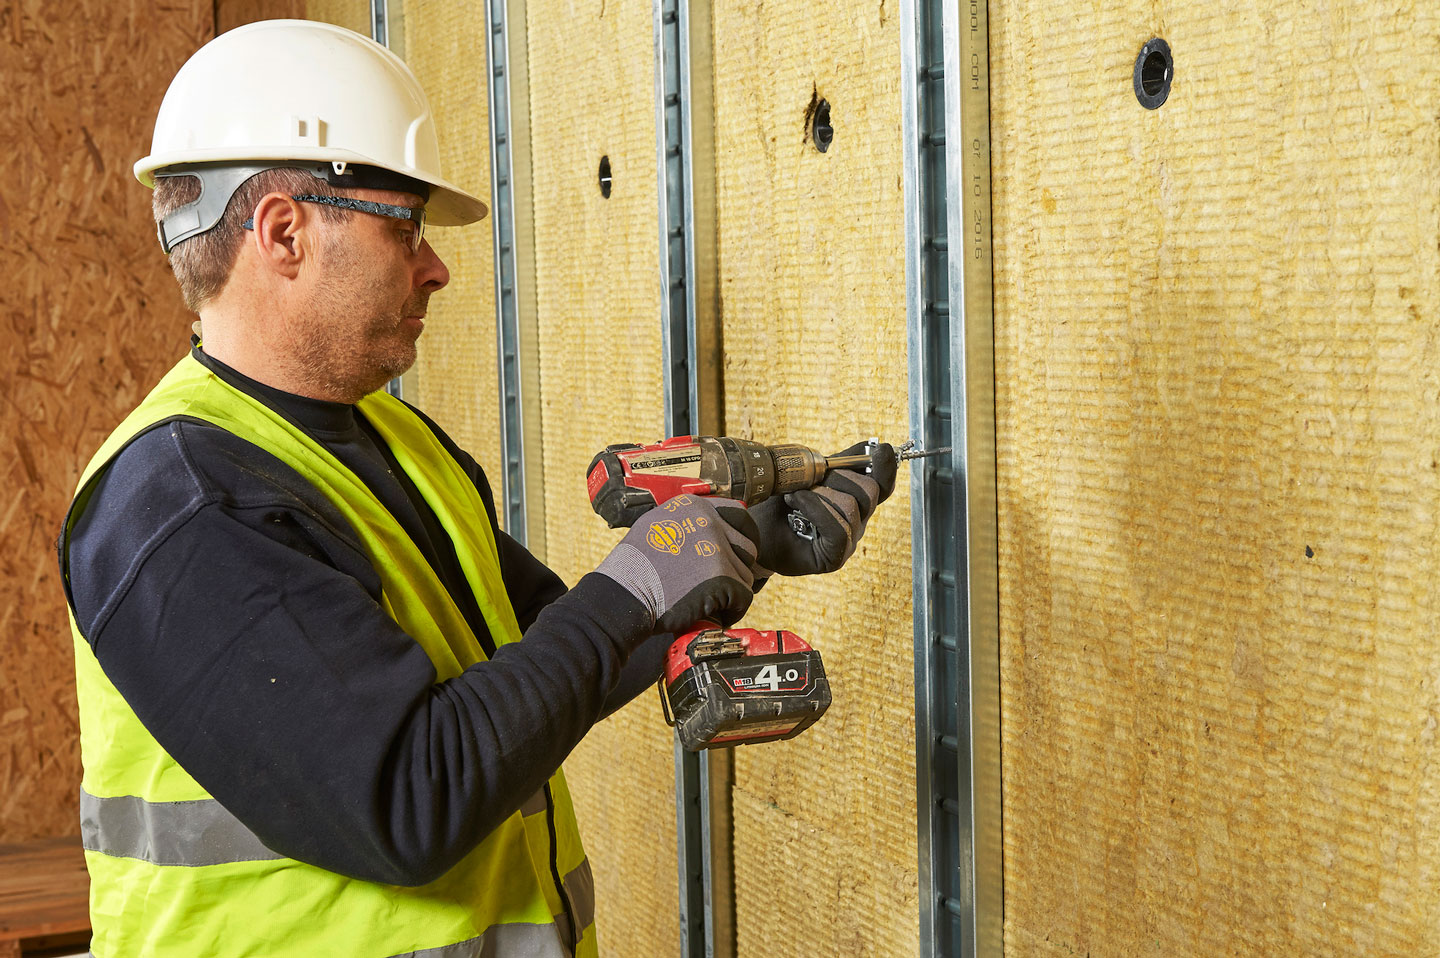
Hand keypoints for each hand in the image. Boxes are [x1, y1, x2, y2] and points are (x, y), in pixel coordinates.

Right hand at [596, 494, 760, 633]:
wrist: (624, 593)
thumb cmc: (634, 566)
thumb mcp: (656, 524)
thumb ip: (686, 521)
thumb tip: (710, 526)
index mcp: (696, 507)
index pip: (740, 516)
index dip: (739, 539)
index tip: (733, 556)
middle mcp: (710, 523)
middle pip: (747, 548)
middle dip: (737, 568)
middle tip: (720, 585)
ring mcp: (718, 550)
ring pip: (746, 575)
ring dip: (732, 591)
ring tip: (711, 602)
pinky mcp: (722, 579)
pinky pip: (743, 598)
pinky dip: (732, 610)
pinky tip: (715, 614)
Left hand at [749, 440, 897, 575]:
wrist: (751, 530)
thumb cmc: (776, 503)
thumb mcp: (807, 475)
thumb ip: (839, 463)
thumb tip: (870, 445)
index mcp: (854, 502)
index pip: (882, 485)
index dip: (885, 467)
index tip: (882, 449)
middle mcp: (856, 523)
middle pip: (870, 492)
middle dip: (839, 475)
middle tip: (811, 477)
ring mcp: (847, 542)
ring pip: (852, 507)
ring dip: (819, 492)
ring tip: (794, 492)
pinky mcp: (834, 557)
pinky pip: (839, 528)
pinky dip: (816, 507)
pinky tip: (796, 500)